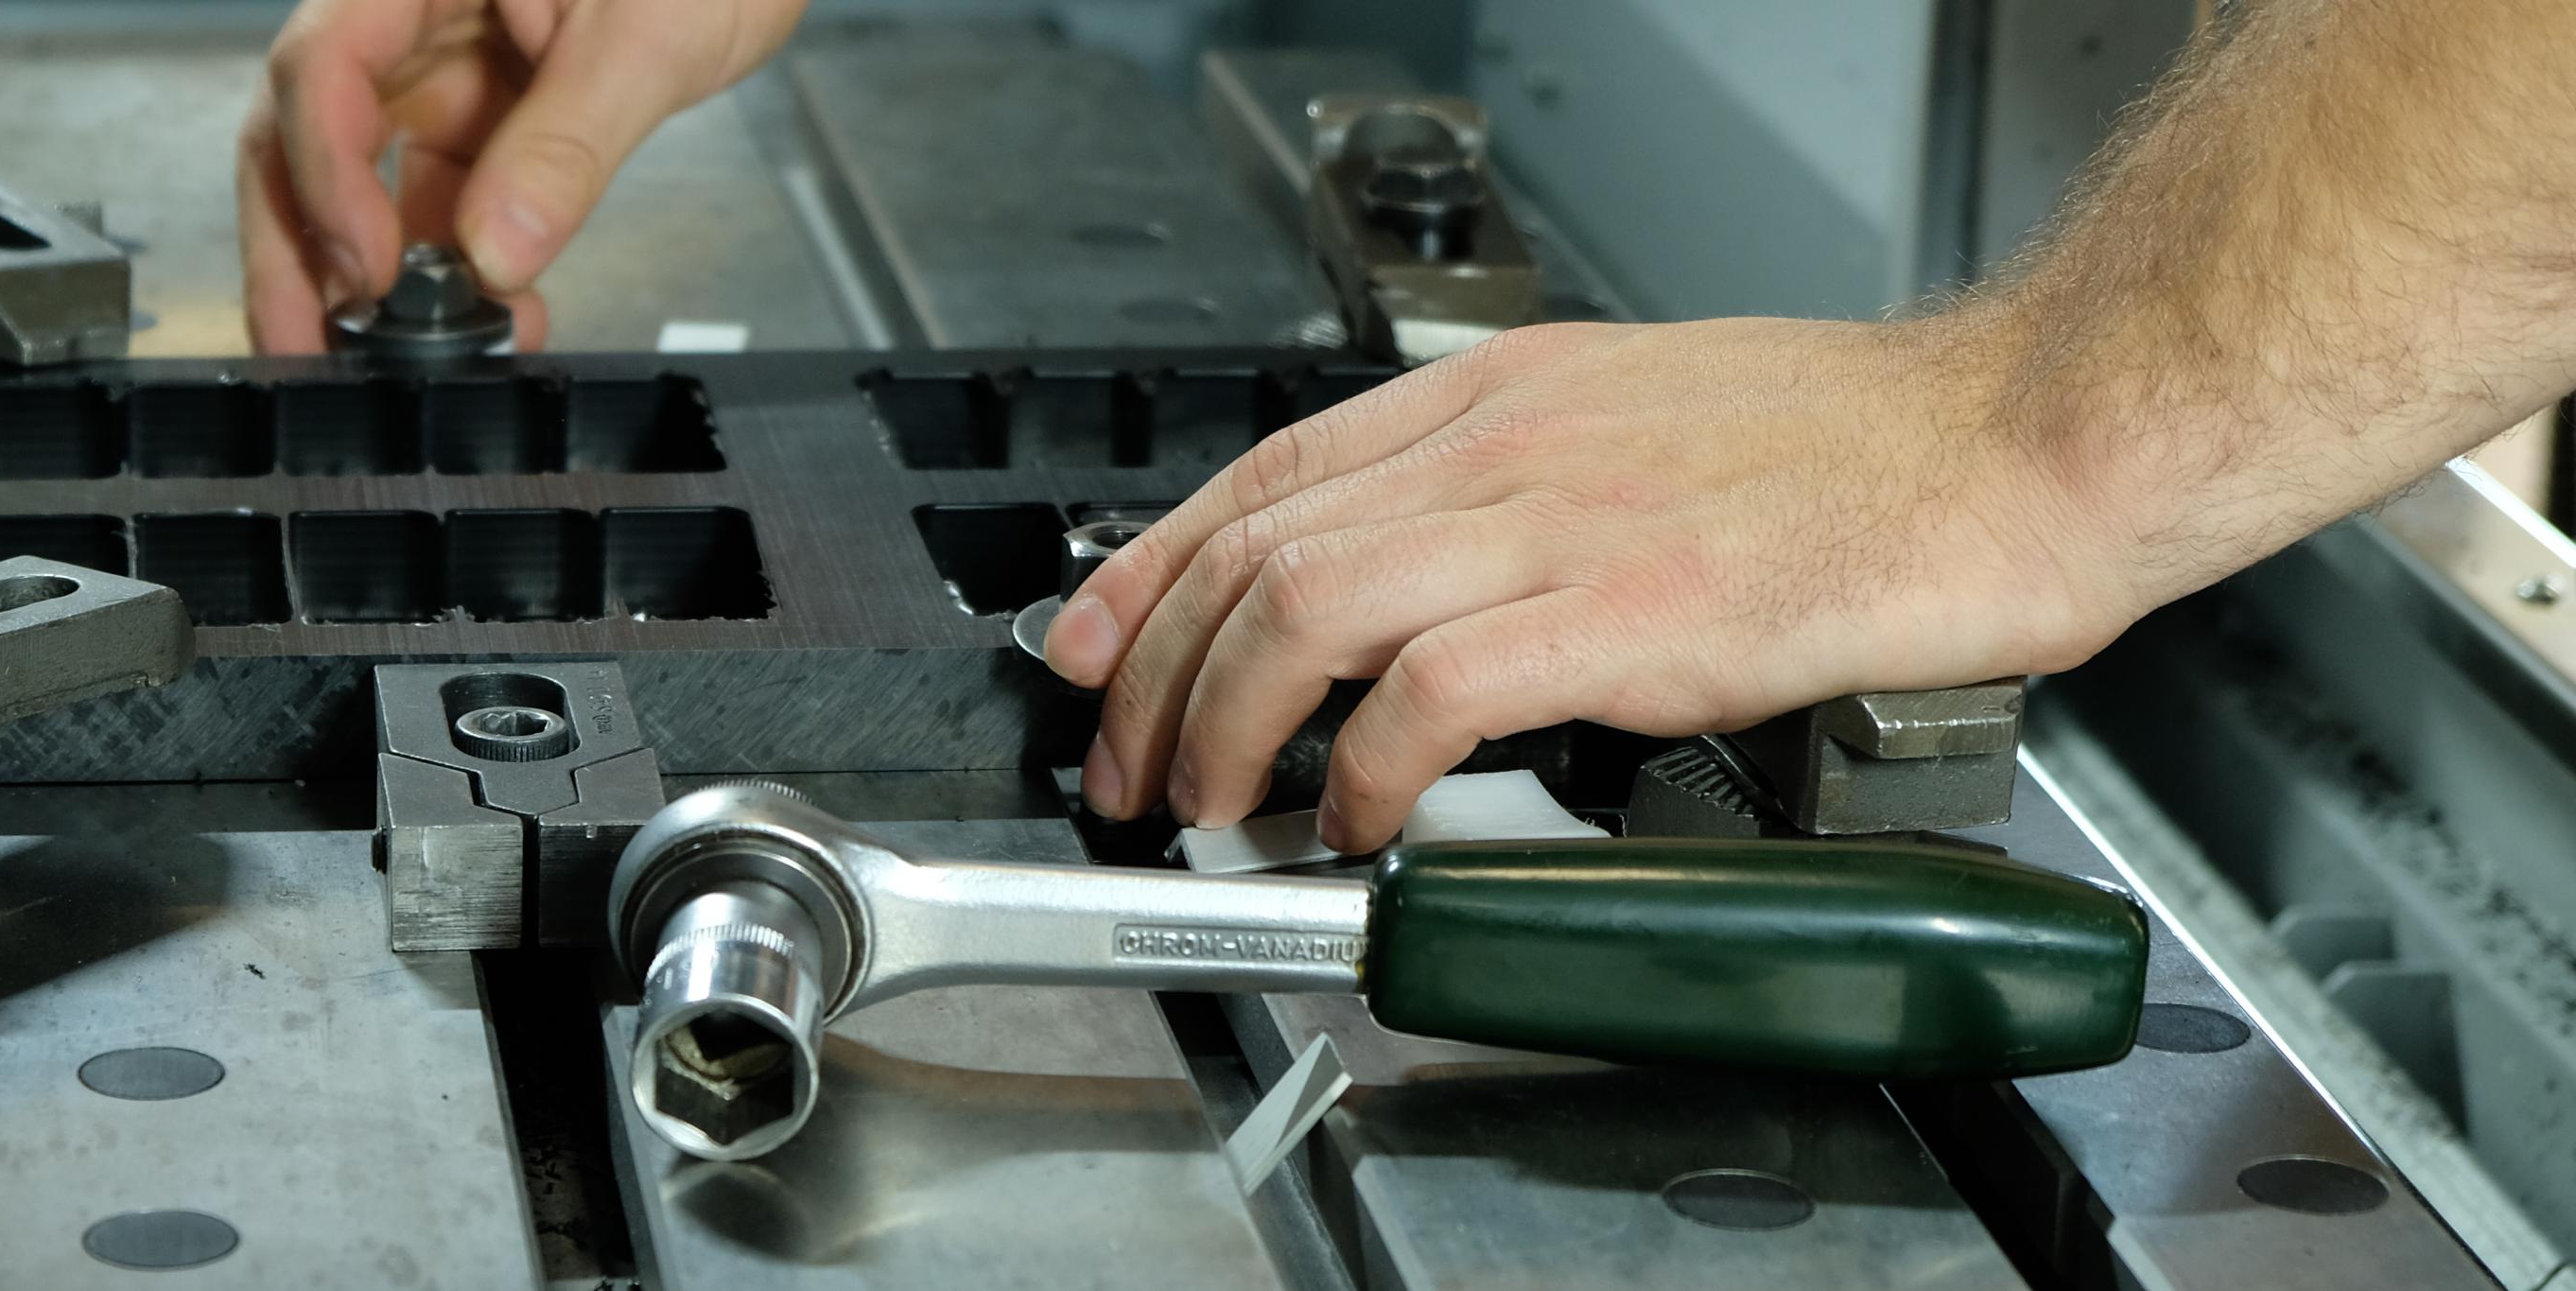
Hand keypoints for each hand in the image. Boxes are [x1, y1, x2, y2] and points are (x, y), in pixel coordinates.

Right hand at [236, 0, 806, 352]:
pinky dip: (446, 271)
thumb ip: (567, 144)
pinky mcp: (482, 118)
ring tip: (380, 360)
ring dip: (364, 276)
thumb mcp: (649, 38)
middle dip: (295, 244)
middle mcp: (414, 14)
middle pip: (305, 128)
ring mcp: (443, 69)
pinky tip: (480, 324)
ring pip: (360, 178)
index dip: (326, 171)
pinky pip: (439, 200)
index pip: (327, 61)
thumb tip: (497, 251)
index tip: (368, 267)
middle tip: (303, 347)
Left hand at [1040, 315, 2130, 850]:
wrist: (2025, 440)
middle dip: (1157, 671)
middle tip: (1134, 763)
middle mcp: (1511, 441)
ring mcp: (1565, 522)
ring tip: (1216, 804)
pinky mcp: (1634, 612)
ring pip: (1304, 607)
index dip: (1149, 568)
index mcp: (1507, 394)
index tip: (1099, 645)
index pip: (1265, 472)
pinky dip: (1366, 767)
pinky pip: (1432, 691)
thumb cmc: (1868, 449)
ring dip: (1228, 722)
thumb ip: (1524, 488)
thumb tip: (1427, 579)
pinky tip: (1363, 822)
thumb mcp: (1645, 423)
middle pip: (1256, 547)